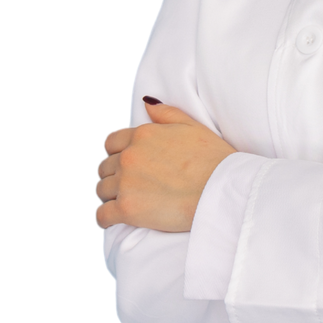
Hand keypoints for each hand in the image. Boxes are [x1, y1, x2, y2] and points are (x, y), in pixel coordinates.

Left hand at [94, 100, 237, 231]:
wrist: (220, 189)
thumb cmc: (213, 158)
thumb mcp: (192, 126)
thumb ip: (165, 113)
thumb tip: (146, 102)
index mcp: (142, 135)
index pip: (111, 143)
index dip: (117, 153)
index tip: (126, 163)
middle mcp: (129, 157)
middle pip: (104, 167)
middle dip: (113, 175)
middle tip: (129, 185)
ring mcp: (126, 183)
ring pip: (102, 190)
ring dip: (110, 196)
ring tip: (124, 202)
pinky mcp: (127, 209)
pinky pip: (102, 215)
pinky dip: (105, 218)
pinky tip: (113, 220)